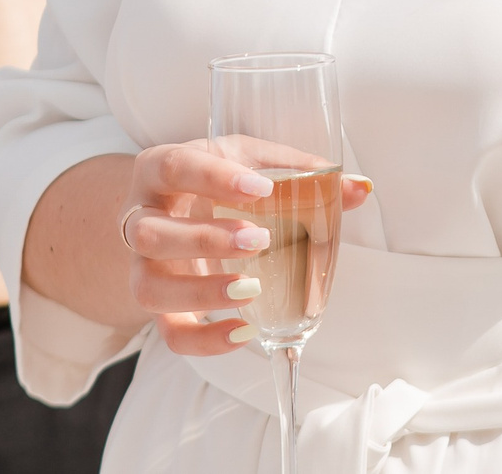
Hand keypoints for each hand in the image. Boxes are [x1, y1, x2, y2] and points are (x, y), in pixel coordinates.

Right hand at [119, 144, 375, 355]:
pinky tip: (244, 332)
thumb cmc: (218, 176)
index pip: (175, 166)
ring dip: (200, 292)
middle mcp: (140, 217)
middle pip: (148, 233)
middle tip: (259, 239)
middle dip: (204, 239)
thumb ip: (301, 171)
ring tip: (250, 288)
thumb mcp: (252, 161)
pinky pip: (169, 332)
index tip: (261, 188)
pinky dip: (203, 340)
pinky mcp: (159, 305)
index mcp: (160, 168)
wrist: (173, 203)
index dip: (214, 178)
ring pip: (150, 287)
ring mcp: (144, 266)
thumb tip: (362, 188)